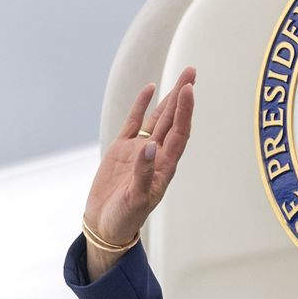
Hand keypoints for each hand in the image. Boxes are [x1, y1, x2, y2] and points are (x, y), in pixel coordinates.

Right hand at [83, 66, 195, 278]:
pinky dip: (141, 106)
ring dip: (168, 98)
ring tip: (181, 77)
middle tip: (191, 71)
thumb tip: (149, 146)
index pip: (179, 133)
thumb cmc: (125, 219)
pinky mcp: (122, 150)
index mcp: (164, 167)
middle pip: (173, 120)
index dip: (185, 111)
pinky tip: (150, 90)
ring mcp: (139, 150)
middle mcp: (156, 155)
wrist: (106, 227)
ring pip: (157, 118)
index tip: (188, 89)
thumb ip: (143, 174)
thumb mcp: (135, 200)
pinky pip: (134, 122)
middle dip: (182, 96)